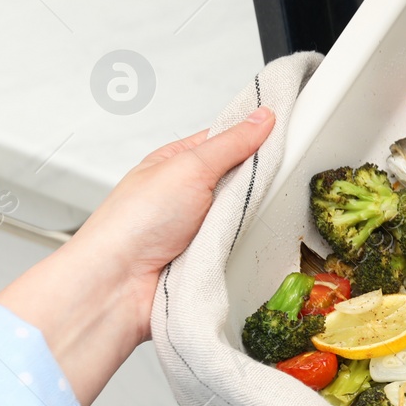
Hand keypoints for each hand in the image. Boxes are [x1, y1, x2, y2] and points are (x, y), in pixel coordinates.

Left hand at [0, 107, 274, 405]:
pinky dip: (248, 246)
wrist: (120, 286)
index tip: (286, 132)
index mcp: (177, 163)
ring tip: (253, 217)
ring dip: (252, 218)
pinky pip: (243, 246)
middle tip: (275, 179)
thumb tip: (260, 118)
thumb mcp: (187, 167)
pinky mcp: (211, 258)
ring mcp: (200, 229)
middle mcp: (188, 195)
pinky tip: (251, 245)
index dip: (254, 136)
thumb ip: (229, 143)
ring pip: (246, 215)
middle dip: (258, 182)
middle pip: (242, 179)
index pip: (226, 140)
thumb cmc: (132, 224)